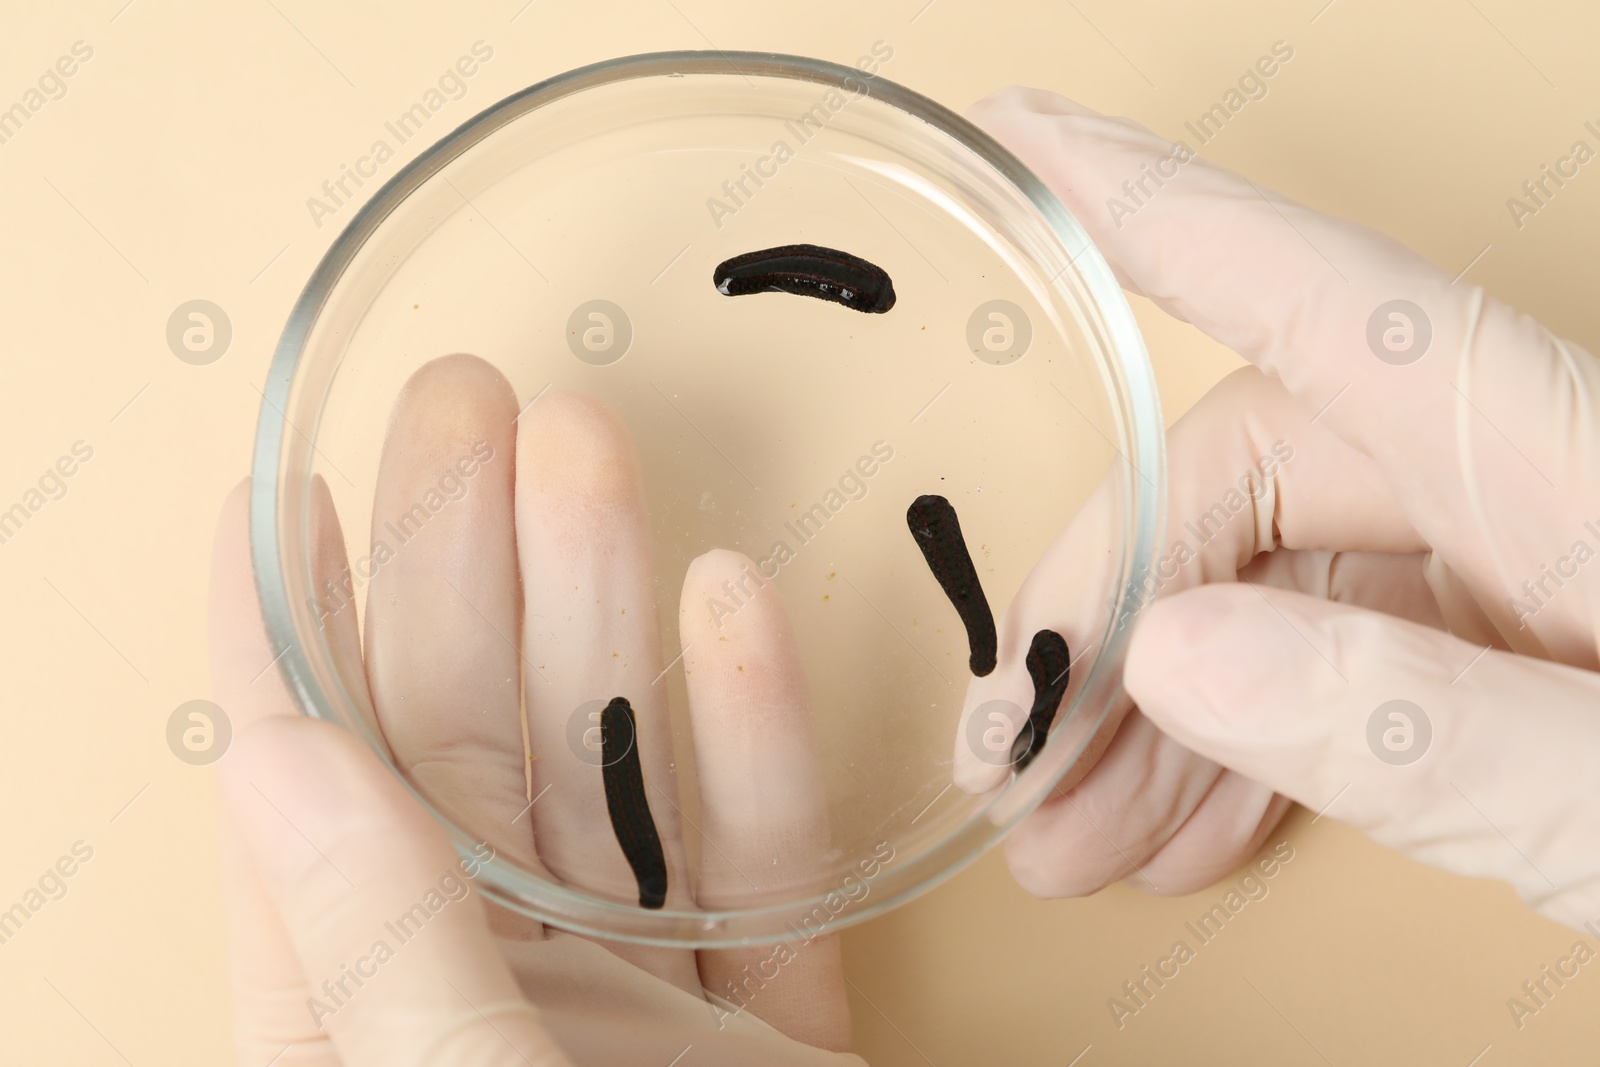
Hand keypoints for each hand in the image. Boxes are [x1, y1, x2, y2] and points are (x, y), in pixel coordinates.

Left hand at [209, 356, 863, 1063]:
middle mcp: (491, 990)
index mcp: (361, 1023)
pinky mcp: (768, 1014)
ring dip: (606, 600)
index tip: (279, 491)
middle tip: (467, 403)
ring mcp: (638, 997)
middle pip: (466, 745)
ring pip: (614, 770)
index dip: (284, 633)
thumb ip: (381, 940)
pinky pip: (764, 855)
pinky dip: (758, 732)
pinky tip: (734, 606)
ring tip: (589, 446)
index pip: (301, 798)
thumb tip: (277, 753)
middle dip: (466, 560)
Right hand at [957, 88, 1599, 930]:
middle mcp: (1520, 487)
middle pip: (1241, 482)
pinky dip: (1229, 753)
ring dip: (1146, 714)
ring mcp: (1510, 574)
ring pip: (1261, 593)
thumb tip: (1184, 653)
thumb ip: (1429, 726)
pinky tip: (1172, 831)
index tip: (1027, 142)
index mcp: (1561, 459)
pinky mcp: (1507, 655)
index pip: (1315, 296)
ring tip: (1068, 833)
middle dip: (1102, 616)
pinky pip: (1319, 668)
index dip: (1152, 209)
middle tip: (1012, 749)